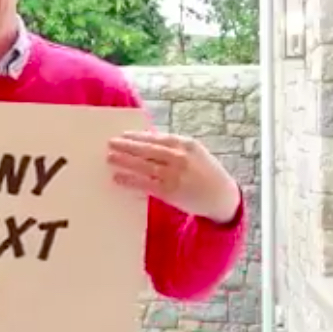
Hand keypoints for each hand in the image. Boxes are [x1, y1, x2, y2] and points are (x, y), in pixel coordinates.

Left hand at [107, 131, 240, 222]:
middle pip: (147, 150)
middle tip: (110, 143)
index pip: (157, 138)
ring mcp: (174, 175)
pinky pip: (145, 184)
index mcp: (186, 144)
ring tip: (110, 157)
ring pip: (144, 166)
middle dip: (127, 145)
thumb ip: (174, 147)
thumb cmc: (205, 172)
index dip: (138, 136)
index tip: (123, 135)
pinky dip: (130, 180)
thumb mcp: (195, 153)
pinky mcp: (170, 192)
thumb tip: (146, 141)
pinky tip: (118, 177)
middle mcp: (180, 157)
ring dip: (125, 161)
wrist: (222, 196)